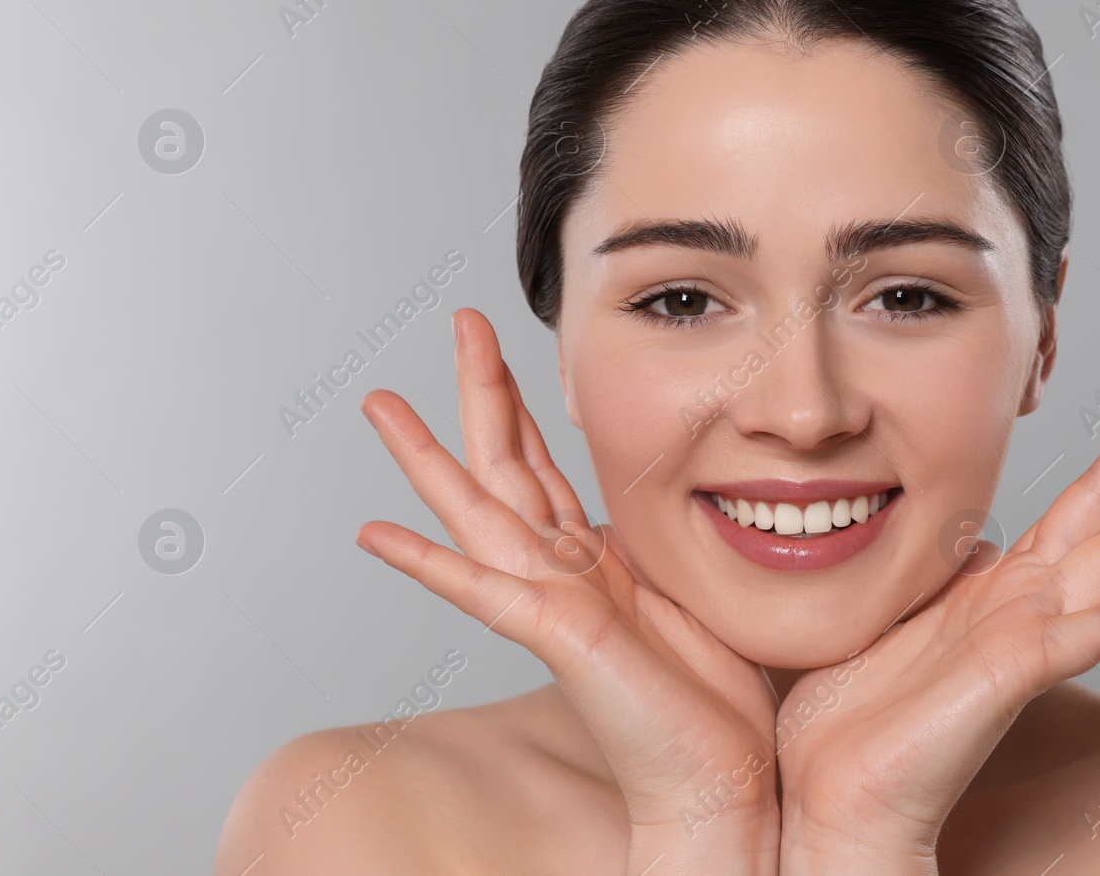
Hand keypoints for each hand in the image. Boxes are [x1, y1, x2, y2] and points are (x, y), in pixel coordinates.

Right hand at [355, 308, 779, 873]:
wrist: (722, 780)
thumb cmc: (716, 700)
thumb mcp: (693, 590)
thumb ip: (664, 547)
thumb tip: (685, 499)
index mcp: (594, 560)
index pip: (545, 464)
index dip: (523, 403)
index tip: (505, 345)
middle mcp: (562, 572)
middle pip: (506, 462)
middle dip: (482, 389)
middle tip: (459, 319)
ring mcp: (551, 602)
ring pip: (478, 509)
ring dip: (427, 456)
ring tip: (380, 403)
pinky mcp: (556, 636)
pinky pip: (481, 591)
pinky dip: (426, 563)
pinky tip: (377, 535)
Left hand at [774, 374, 1099, 874]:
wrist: (830, 794)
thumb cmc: (852, 718)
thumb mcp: (897, 612)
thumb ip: (946, 573)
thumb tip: (979, 538)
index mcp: (997, 586)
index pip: (1077, 506)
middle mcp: (1025, 604)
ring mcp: (1028, 636)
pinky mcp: (1017, 671)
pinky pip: (1096, 631)